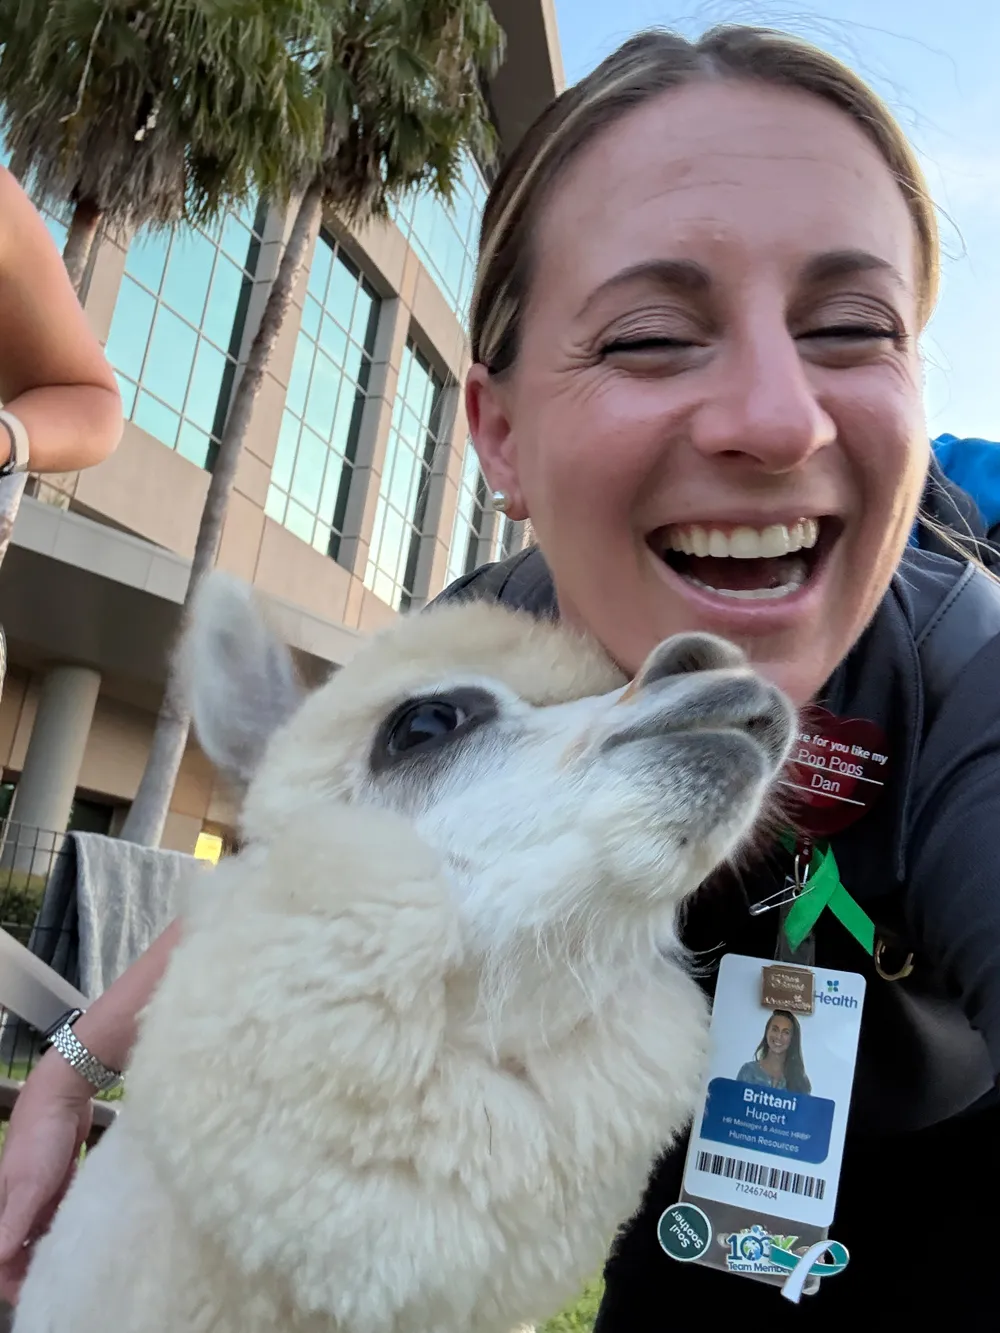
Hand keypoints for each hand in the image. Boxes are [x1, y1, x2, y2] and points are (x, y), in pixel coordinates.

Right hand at [0, 1060, 92, 1302]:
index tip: (34, 1294)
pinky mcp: (61, 1178)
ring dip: (51, 1248)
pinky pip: (61, 1211)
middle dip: (33, 1267)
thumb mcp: (28, 1185)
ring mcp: (39, 1189)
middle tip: (60, 1283)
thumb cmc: (41, 1137)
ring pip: (42, 1231)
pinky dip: (66, 1225)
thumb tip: (0, 1261)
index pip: (0, 1256)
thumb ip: (13, 1224)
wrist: (64, 1092)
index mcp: (1, 1207)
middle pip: (21, 1247)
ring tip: (73, 1265)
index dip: (12, 1279)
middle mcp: (16, 1202)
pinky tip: (83, 1235)